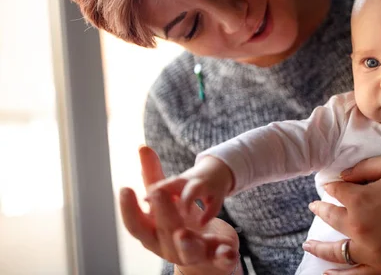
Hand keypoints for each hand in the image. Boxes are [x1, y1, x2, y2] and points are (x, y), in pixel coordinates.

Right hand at [120, 146, 239, 274]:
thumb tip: (142, 146)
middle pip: (163, 231)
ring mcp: (193, 255)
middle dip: (161, 213)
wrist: (203, 259)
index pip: (136, 225)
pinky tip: (229, 252)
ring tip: (184, 233)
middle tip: (157, 194)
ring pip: (189, 251)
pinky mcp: (217, 259)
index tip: (125, 189)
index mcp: (154, 233)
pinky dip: (224, 256)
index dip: (128, 209)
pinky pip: (221, 260)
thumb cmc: (176, 226)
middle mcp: (170, 247)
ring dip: (186, 242)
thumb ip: (154, 176)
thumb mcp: (167, 200)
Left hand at [302, 156, 380, 274]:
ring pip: (336, 251)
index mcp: (358, 200)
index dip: (331, 186)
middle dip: (320, 211)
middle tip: (314, 208)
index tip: (329, 186)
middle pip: (330, 218)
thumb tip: (343, 176)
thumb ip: (363, 167)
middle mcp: (358, 227)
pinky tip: (329, 274)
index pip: (335, 191)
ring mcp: (370, 252)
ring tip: (308, 245)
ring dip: (319, 247)